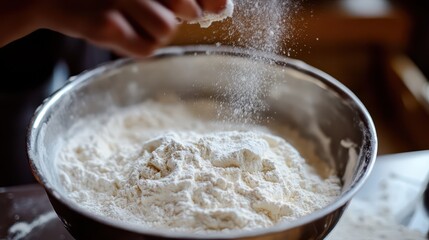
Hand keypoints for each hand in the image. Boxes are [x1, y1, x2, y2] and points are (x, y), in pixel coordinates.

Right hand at [0, 0, 227, 56]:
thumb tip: (220, 5)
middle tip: (152, 11)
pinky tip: (116, 31)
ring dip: (152, 32)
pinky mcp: (106, 24)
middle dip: (180, 16)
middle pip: (185, 9)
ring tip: (128, 21)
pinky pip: (146, 49)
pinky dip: (135, 45)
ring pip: (166, 31)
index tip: (218, 8)